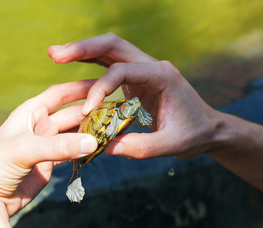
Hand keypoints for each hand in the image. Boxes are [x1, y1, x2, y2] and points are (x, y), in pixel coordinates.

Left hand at [0, 81, 96, 227]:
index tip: (101, 83)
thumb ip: (59, 146)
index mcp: (30, 112)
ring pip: (74, 133)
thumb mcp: (26, 150)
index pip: (59, 94)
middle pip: (71, 114)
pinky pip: (72, 151)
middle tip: (113, 111)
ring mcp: (46, 144)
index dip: (79, 87)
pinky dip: (85, 150)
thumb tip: (93, 141)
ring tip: (110, 129)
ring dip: (90, 132)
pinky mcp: (50, 162)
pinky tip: (98, 148)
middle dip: (90, 112)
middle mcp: (40, 125)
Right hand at [48, 33, 219, 158]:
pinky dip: (91, 63)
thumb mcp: (172, 145)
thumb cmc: (194, 134)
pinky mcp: (138, 79)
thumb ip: (140, 148)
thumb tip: (106, 146)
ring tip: (55, 55)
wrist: (208, 128)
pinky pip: (111, 66)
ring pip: (110, 50)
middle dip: (83, 48)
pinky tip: (73, 64)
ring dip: (83, 50)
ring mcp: (144, 70)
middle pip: (113, 45)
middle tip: (54, 55)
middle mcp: (152, 66)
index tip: (86, 110)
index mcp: (162, 75)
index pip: (123, 71)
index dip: (100, 88)